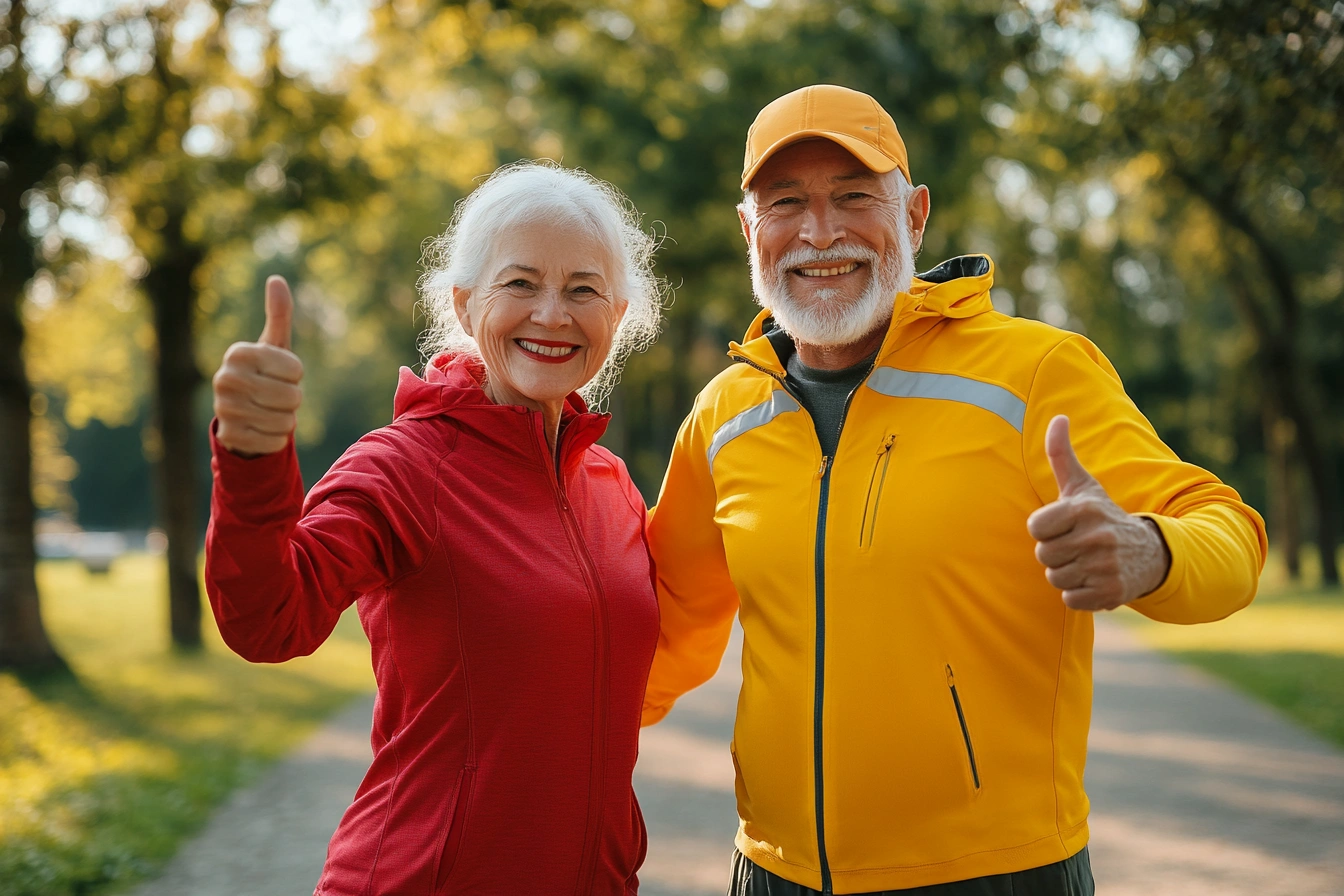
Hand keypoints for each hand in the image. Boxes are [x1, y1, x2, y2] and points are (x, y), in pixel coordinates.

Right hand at [213, 275, 303, 456]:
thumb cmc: (265, 373)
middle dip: (293, 400)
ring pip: (286, 421)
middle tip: (276, 396)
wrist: (242, 414)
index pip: (296, 369)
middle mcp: (225, 378)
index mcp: (238, 353)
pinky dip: (276, 438)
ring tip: (268, 412)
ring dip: (286, 420)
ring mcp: (224, 409)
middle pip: (292, 397)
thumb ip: (278, 313)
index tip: (279, 373)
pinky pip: (275, 441)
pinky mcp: (230, 436)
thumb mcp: (274, 344)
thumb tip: (276, 279)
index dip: (296, 375)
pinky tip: (261, 429)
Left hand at [1026, 415, 1170, 610]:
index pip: (1035, 528)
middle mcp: (1097, 537)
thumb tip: (1058, 418)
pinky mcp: (1112, 593)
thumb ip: (1062, 454)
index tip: (1064, 526)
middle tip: (1078, 546)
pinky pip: (1070, 600)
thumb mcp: (1083, 486)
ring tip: (1087, 562)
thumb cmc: (1102, 516)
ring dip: (1067, 574)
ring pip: (1055, 579)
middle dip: (1056, 553)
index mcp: (1084, 509)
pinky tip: (1095, 580)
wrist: (1149, 553)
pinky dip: (1079, 595)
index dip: (1046, 529)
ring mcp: (1106, 566)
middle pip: (1044, 556)